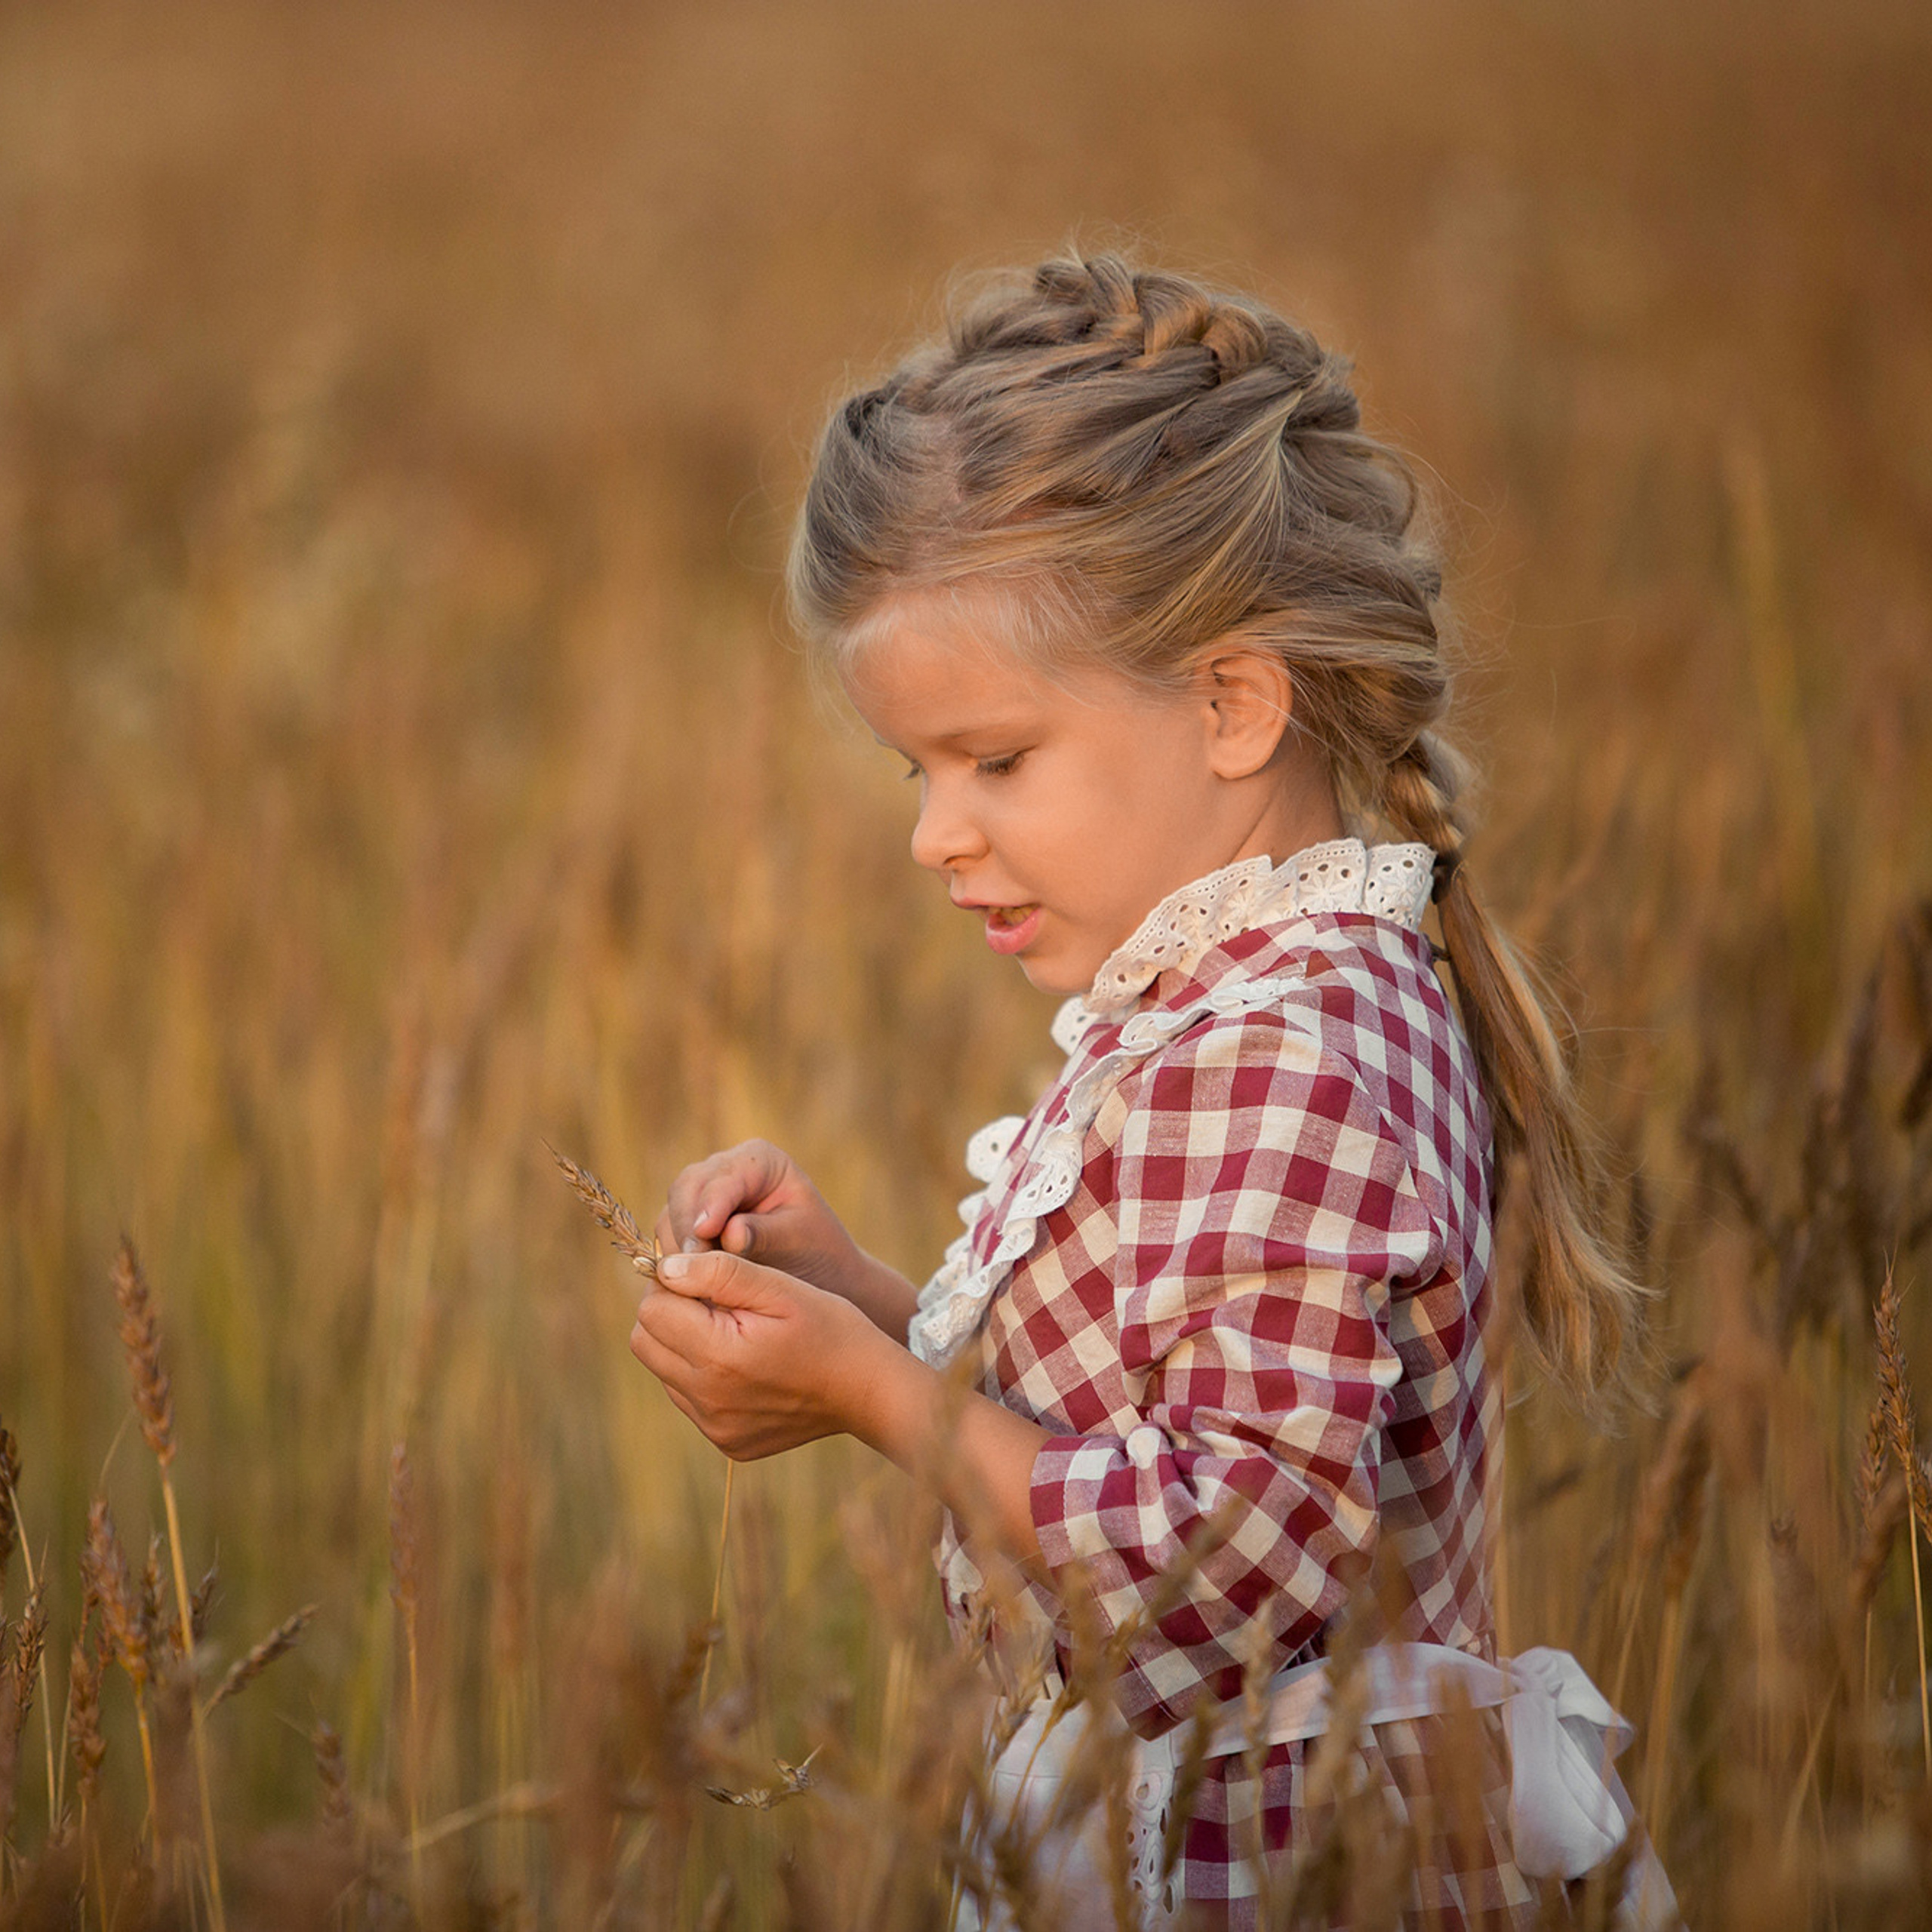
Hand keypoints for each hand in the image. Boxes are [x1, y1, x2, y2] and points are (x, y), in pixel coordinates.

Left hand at [628, 1248, 883, 1459]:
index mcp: (718, 1355)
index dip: (673, 1283)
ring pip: (664, 1370)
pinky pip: (689, 1399)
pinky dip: (703, 1376)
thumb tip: (667, 1268)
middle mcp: (707, 1399)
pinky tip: (744, 1364)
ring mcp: (715, 1426)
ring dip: (684, 1344)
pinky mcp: (726, 1441)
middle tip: (714, 1300)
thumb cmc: (830, 1328)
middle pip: (646, 1341)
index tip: (706, 1275)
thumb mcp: (780, 1288)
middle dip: (670, 1313)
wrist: (869, 1391)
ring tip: (734, 1331)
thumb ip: (719, 1272)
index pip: (652, 1309)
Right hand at [656, 1140, 861, 1293]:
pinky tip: (684, 1286)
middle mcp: (723, 1170)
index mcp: (759, 1160)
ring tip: (690, 1282)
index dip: (711, 1204)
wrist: (815, 1276)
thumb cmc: (815, 1253)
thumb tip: (729, 1233)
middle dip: (686, 1227)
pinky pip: (668, 1239)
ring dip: (676, 1249)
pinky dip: (674, 1262)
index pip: (725, 1178)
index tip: (706, 1233)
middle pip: (686, 1189)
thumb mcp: (798, 1241)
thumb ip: (764, 1235)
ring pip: (670, 1215)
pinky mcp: (687, 1226)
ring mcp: (701, 1197)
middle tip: (691, 1266)